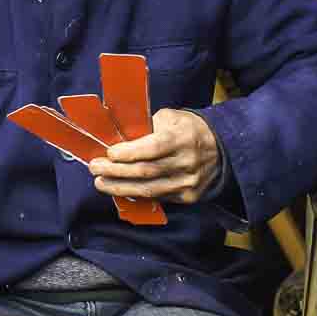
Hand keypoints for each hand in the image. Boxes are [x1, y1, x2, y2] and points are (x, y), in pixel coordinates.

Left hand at [88, 109, 220, 203]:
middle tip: (95, 169)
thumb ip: (147, 126)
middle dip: (116, 172)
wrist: (222, 148)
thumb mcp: (171, 117)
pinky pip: (157, 197)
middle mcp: (186, 162)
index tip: (109, 153)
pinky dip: (136, 194)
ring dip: (120, 187)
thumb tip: (119, 138)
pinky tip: (121, 189)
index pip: (152, 148)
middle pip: (146, 171)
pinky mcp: (188, 196)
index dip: (129, 153)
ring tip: (101, 183)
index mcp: (181, 138)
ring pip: (149, 190)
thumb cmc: (189, 129)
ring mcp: (188, 182)